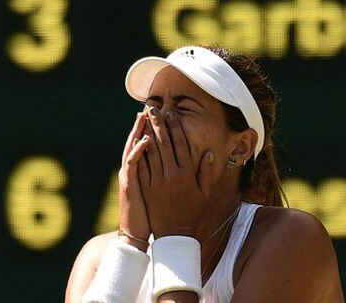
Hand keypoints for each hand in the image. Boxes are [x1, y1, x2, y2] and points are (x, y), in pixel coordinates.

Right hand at [118, 112, 150, 250]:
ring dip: (138, 132)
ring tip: (145, 117)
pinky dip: (138, 152)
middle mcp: (135, 170)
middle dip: (145, 125)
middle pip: (139, 142)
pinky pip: (133, 165)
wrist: (137, 233)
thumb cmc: (151, 214)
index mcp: (144, 170)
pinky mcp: (130, 184)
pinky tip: (145, 141)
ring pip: (133, 149)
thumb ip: (161, 174)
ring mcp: (131, 176)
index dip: (154, 130)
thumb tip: (171, 163)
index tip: (162, 116)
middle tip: (151, 108)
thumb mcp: (156, 191)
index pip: (149, 145)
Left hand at [138, 107, 214, 239]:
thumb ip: (206, 171)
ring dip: (147, 133)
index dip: (176, 128)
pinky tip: (136, 140)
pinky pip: (142, 166)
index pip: (181, 145)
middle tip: (154, 109)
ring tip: (144, 119)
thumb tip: (209, 152)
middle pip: (164, 144)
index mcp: (187, 174)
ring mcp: (157, 181)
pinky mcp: (146, 188)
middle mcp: (171, 175)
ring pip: (151, 152)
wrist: (174, 235)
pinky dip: (139, 152)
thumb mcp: (205, 193)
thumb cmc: (192, 213)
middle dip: (158, 125)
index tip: (172, 114)